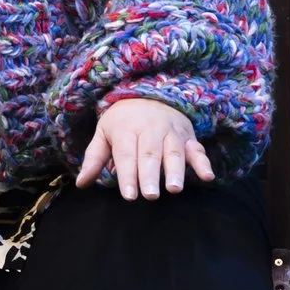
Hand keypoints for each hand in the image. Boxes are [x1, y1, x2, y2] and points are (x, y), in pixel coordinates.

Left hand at [75, 99, 213, 198]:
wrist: (149, 93)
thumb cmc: (123, 121)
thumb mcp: (104, 133)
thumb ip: (94, 158)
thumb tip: (81, 183)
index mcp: (126, 128)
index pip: (126, 155)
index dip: (128, 175)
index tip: (129, 196)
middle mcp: (150, 129)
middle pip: (150, 154)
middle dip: (150, 175)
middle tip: (150, 196)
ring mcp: (171, 132)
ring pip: (174, 152)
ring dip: (176, 171)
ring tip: (174, 189)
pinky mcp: (188, 136)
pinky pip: (197, 149)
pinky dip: (203, 162)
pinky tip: (208, 177)